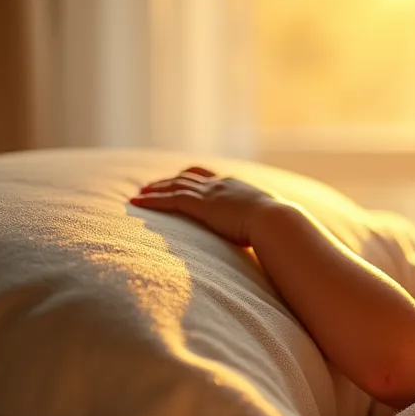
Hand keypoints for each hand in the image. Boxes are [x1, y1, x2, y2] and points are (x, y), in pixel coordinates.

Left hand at [130, 166, 282, 245]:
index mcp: (236, 186)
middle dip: (168, 181)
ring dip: (154, 190)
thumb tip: (269, 238)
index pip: (208, 177)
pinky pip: (170, 199)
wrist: (276, 222)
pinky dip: (151, 200)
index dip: (191, 179)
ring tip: (139, 194)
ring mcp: (210, 193)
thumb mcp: (268, 223)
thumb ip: (260, 226)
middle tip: (151, 186)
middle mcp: (220, 184)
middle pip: (187, 177)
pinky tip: (136, 202)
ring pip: (174, 186)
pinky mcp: (201, 205)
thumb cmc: (278, 228)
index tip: (180, 181)